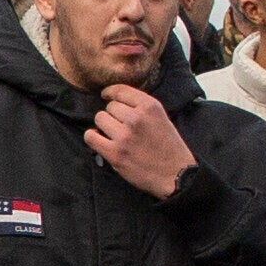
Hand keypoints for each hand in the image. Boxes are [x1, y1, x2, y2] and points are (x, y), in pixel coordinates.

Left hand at [85, 84, 193, 198]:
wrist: (175, 175)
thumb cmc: (169, 148)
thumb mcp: (162, 118)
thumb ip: (142, 107)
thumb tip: (116, 100)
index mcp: (150, 107)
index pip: (121, 90)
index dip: (110, 93)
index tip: (106, 95)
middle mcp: (136, 118)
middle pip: (110, 106)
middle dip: (113, 115)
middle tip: (121, 126)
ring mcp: (124, 136)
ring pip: (100, 118)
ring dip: (104, 125)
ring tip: (112, 134)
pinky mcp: (115, 153)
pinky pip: (90, 136)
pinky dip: (92, 137)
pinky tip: (99, 140)